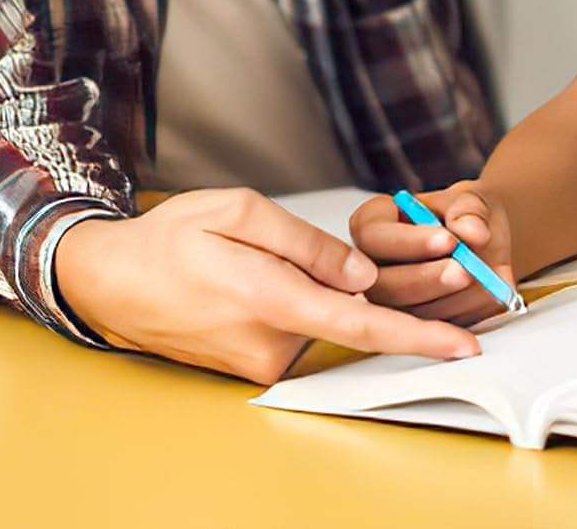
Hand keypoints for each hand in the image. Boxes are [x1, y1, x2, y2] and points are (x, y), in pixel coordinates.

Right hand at [52, 187, 477, 384]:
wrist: (111, 281)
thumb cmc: (173, 237)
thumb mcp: (239, 212)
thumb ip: (306, 245)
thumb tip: (363, 275)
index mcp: (270, 299)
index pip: (361, 325)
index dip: (419, 337)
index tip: (464, 347)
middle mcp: (270, 344)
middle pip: (353, 319)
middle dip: (402, 298)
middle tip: (454, 266)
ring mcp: (261, 361)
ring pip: (328, 322)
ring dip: (348, 295)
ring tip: (323, 257)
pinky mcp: (255, 364)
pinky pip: (304, 330)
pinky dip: (318, 304)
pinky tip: (292, 277)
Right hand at [349, 183, 516, 325]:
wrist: (486, 242)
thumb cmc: (467, 215)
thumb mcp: (471, 200)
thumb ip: (469, 209)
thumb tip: (471, 229)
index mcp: (374, 224)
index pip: (372, 236)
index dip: (408, 242)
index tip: (448, 240)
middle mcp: (374, 266)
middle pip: (384, 284)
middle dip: (428, 279)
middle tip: (467, 270)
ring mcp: (392, 301)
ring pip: (409, 314)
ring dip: (452, 300)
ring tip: (486, 279)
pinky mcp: (415, 327)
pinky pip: (434, 332)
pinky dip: (467, 316)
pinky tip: (488, 296)